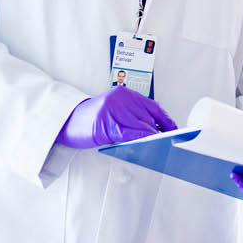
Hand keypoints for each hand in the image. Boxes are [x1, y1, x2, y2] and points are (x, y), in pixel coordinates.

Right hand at [56, 87, 175, 148]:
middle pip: (149, 118)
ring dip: (153, 139)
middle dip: (161, 132)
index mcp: (125, 94)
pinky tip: (148, 146)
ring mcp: (113, 110)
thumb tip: (156, 131)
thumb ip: (133, 117)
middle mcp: (121, 99)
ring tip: (162, 147)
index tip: (176, 131)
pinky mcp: (106, 124)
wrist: (65, 121)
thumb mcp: (114, 111)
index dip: (167, 121)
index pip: (153, 107)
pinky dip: (141, 140)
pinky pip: (130, 134)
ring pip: (141, 126)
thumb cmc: (90, 119)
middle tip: (170, 143)